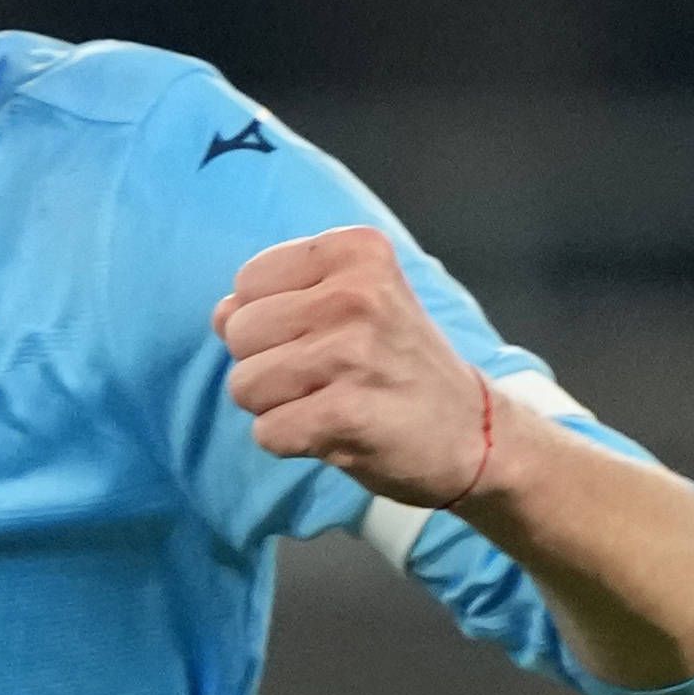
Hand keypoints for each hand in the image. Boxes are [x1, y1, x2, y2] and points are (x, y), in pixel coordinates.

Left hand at [214, 227, 512, 511]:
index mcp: (356, 252)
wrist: (474, 433)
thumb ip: (282, 296)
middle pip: (238, 333)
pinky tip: (334, 433)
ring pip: (243, 385)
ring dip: (276, 407)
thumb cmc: (400, 365)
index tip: (322, 338)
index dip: (270, 321)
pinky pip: (266, 432)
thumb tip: (219, 313)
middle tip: (326, 378)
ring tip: (329, 403)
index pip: (248, 282)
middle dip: (267, 365)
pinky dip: (290, 442)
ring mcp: (352, 353)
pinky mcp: (347, 413)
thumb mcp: (355, 304)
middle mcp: (356, 293)